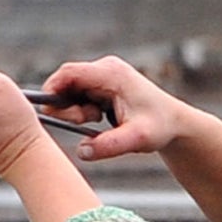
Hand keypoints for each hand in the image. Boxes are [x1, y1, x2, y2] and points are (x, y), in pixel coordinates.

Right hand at [41, 57, 197, 164]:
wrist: (175, 124)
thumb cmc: (160, 127)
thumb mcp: (137, 140)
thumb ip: (110, 146)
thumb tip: (82, 152)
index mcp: (111, 74)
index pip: (69, 72)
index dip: (52, 89)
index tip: (46, 111)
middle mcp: (106, 70)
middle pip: (67, 82)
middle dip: (66, 105)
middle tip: (80, 125)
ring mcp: (104, 77)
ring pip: (73, 91)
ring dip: (76, 110)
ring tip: (97, 123)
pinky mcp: (103, 87)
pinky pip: (81, 96)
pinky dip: (83, 111)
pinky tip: (100, 121)